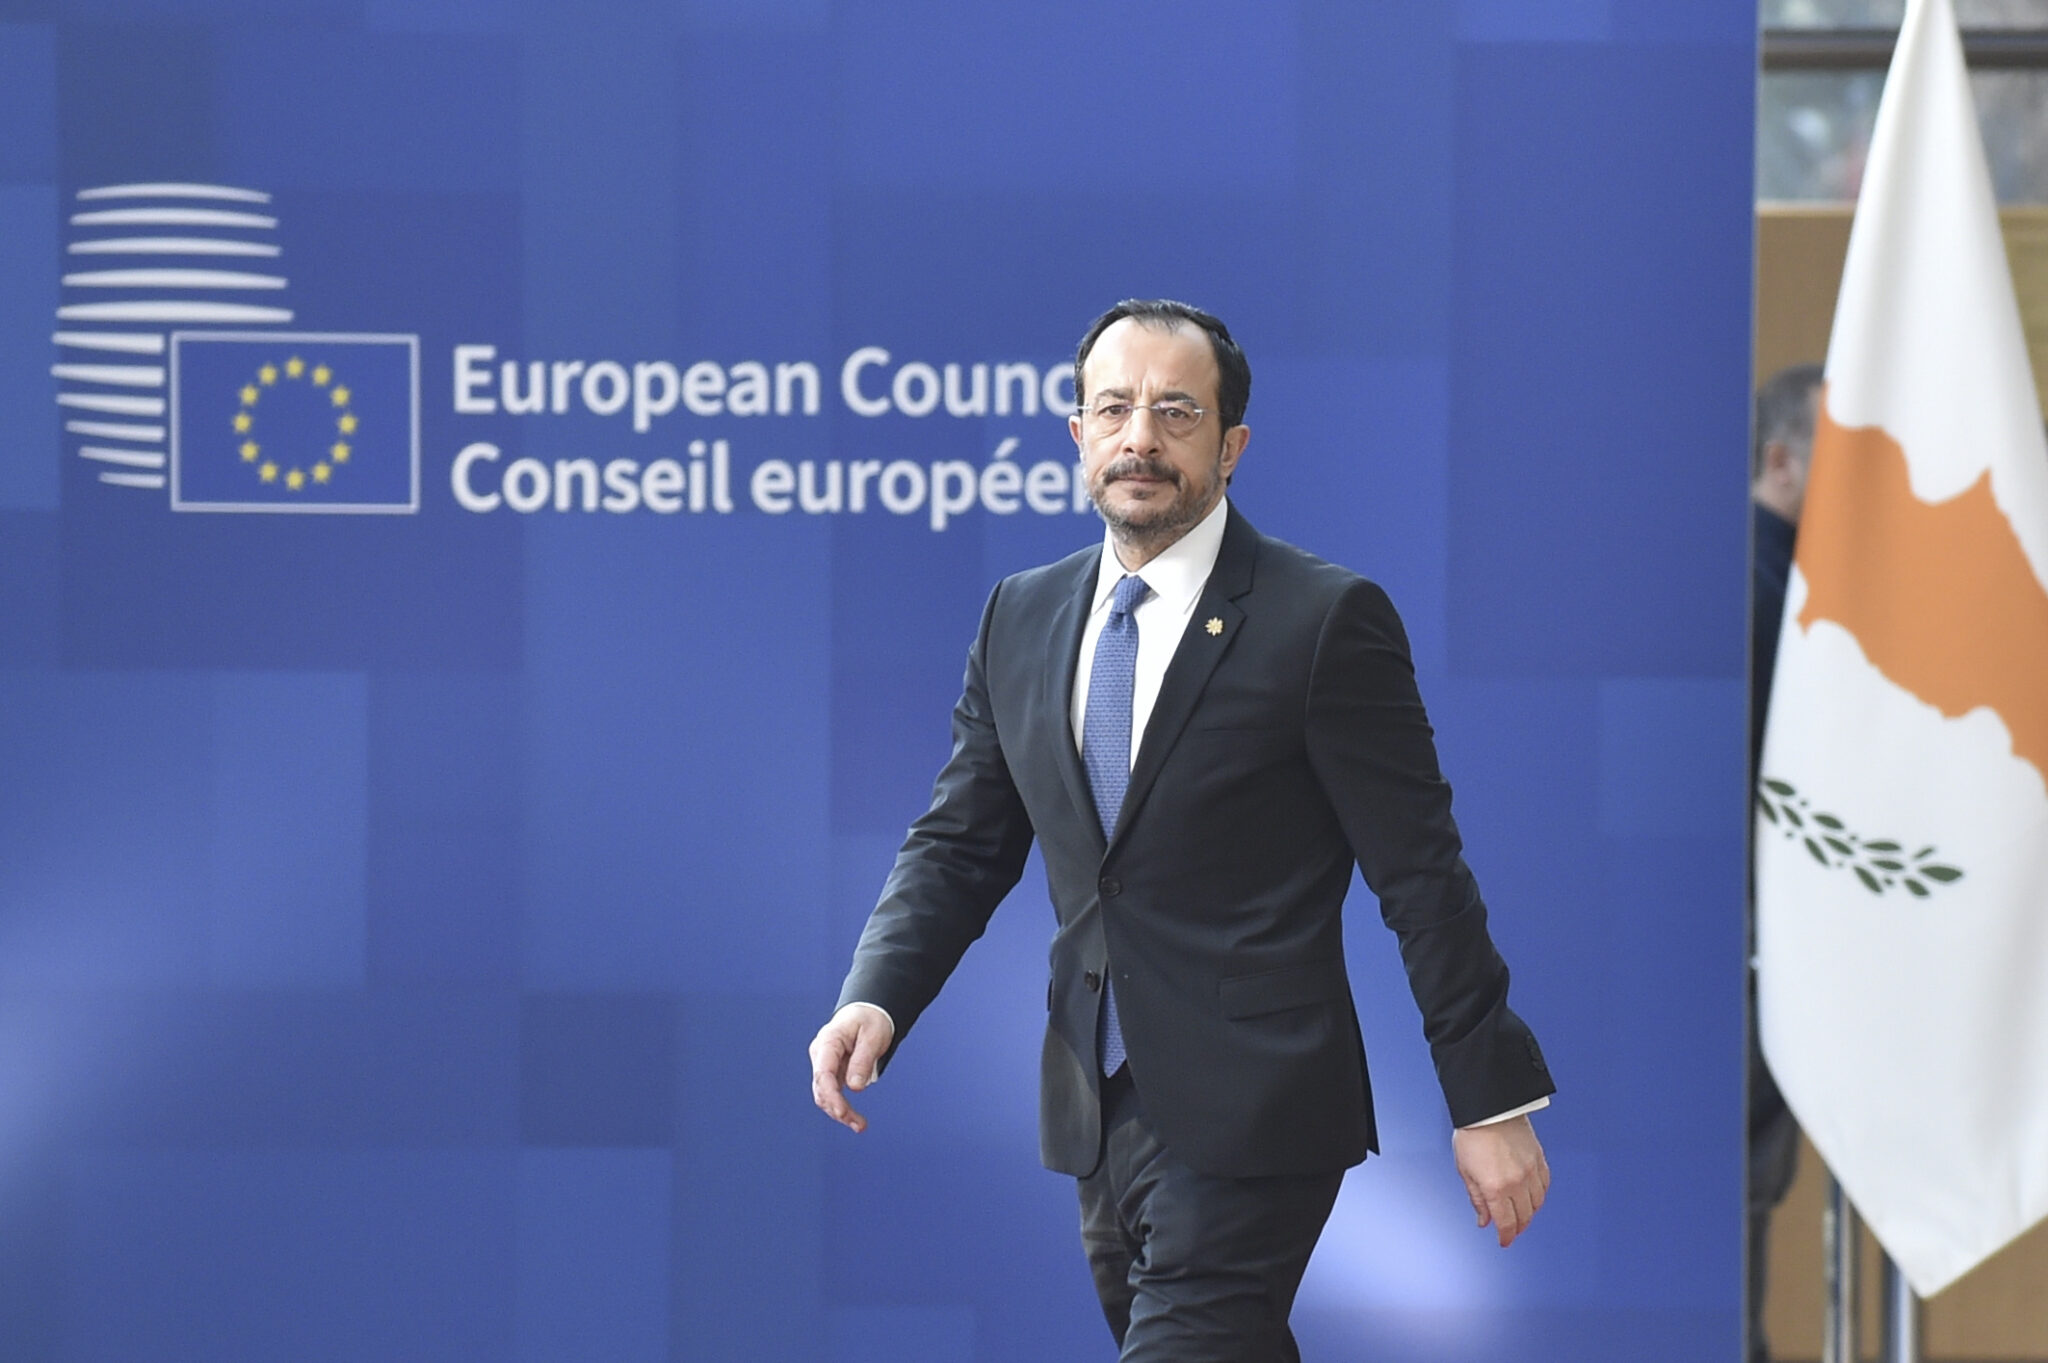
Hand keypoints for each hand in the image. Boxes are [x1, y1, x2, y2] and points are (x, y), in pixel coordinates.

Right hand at [808, 1003, 894, 1133]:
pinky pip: (834, 1093)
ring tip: (860, 1126)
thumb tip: (855, 1088)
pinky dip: (842, 1107)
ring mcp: (825, 1065)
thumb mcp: (873, 1036)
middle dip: (837, 1109)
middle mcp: (821, 1055)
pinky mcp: (833, 1073)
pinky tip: (855, 1120)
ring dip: (840, 1112)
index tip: (842, 1112)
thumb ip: (863, 1060)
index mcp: (828, 1042)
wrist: (868, 1012)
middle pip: (822, 1089)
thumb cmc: (871, 1020)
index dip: (831, 1096)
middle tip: (859, 1124)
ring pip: (826, 1095)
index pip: (823, 1073)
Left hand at [1451, 1114, 1549, 1246]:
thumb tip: (1483, 1220)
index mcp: (1495, 1188)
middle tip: (1511, 1231)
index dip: (1506, 1237)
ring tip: (1521, 1215)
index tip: (1504, 1242)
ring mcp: (1530, 1171)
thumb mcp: (1465, 1171)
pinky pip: (1544, 1186)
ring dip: (1530, 1214)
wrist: (1489, 1108)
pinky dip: (1539, 1196)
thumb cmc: (1473, 1135)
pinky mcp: (1539, 1160)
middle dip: (1518, 1228)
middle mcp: (1516, 1183)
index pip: (1506, 1223)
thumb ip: (1477, 1199)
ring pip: (1537, 1204)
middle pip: (1524, 1217)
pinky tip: (1532, 1197)